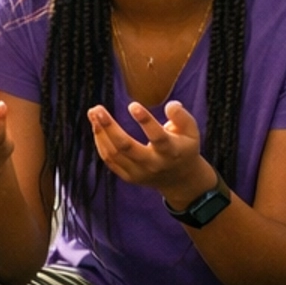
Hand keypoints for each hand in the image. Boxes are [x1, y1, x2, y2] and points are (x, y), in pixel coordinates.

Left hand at [88, 97, 213, 209]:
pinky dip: (101, 144)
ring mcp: (139, 172)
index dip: (145, 121)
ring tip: (93, 113)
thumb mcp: (192, 132)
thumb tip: (170, 105)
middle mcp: (153, 164)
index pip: (158, 137)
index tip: (132, 105)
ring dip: (101, 133)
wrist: (180, 179)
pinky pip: (110, 161)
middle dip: (110, 128)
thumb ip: (182, 117)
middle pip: (127, 147)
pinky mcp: (129, 177)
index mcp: (171, 152)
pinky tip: (96, 127)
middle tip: (97, 109)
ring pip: (114, 154)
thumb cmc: (184, 148)